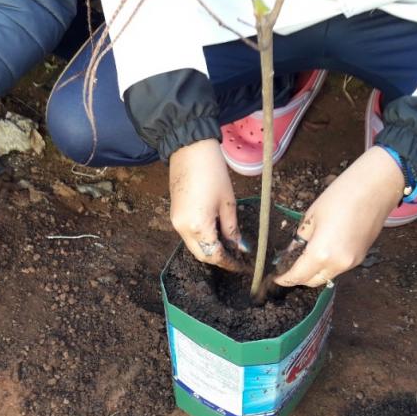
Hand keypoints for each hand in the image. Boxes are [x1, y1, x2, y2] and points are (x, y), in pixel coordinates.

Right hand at [169, 138, 248, 271]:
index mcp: (197, 227)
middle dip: (218, 259)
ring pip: (194, 246)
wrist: (189, 149)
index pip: (214, 255)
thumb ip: (232, 229)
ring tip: (228, 246)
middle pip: (201, 254)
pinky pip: (188, 235)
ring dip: (210, 249)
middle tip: (236, 258)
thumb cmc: (212, 173)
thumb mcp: (228, 203)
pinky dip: (202, 239)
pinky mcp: (174, 215)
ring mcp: (175, 222)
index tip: (242, 266)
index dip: (229, 263)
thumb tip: (239, 247)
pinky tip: (215, 234)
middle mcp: (182, 229)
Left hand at [274, 146, 404, 287]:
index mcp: (321, 253)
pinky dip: (327, 265)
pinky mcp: (361, 257)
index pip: (298, 276)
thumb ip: (300, 239)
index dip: (285, 278)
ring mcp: (352, 263)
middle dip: (299, 277)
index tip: (276, 277)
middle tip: (288, 266)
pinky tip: (322, 250)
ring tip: (304, 256)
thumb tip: (291, 252)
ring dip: (314, 271)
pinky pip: (339, 268)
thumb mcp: (312, 216)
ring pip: (327, 276)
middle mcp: (338, 264)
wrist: (376, 188)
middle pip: (313, 281)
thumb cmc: (341, 196)